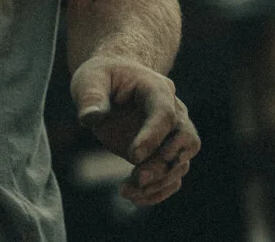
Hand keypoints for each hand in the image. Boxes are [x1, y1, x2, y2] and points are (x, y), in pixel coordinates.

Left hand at [71, 55, 198, 206]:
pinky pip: (172, 177)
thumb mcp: (90, 79)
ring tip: (126, 191)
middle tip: (137, 178)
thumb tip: (90, 118)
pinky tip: (134, 197)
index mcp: (157, 89)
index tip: (133, 157)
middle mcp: (174, 112)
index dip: (153, 136)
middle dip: (163, 164)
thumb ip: (91, 97)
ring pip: (181, 163)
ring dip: (158, 182)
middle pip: (184, 140)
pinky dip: (158, 191)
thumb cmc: (102, 77)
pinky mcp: (164, 154)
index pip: (165, 114)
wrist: (113, 83)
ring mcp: (172, 134)